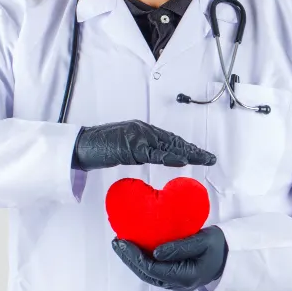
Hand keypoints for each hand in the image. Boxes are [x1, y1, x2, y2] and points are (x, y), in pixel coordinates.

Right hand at [71, 120, 215, 171]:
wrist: (81, 145)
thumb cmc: (99, 148)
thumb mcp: (125, 149)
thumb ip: (141, 151)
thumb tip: (155, 158)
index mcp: (142, 129)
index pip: (169, 139)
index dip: (186, 147)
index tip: (200, 154)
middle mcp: (143, 129)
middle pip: (174, 140)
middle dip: (194, 150)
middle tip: (210, 158)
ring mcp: (138, 135)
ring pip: (168, 145)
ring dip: (188, 153)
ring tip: (204, 159)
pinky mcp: (131, 145)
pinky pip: (154, 153)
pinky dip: (170, 156)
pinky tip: (183, 161)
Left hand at [111, 226, 227, 290]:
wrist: (228, 254)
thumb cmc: (217, 245)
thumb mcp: (203, 240)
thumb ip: (180, 247)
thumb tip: (156, 252)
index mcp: (185, 276)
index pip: (153, 269)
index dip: (135, 256)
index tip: (124, 242)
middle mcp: (178, 284)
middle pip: (146, 274)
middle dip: (129, 258)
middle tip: (117, 242)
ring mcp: (175, 283)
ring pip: (148, 274)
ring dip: (133, 260)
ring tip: (121, 245)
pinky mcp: (173, 277)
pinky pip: (153, 271)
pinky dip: (141, 260)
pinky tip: (134, 249)